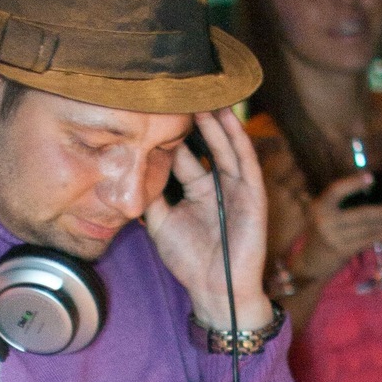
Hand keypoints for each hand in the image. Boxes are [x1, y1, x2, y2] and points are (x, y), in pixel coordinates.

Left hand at [143, 109, 271, 331]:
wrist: (213, 291)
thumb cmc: (189, 261)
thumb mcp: (161, 224)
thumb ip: (150, 196)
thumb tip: (129, 170)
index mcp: (196, 190)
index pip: (184, 154)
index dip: (173, 133)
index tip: (159, 108)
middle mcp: (217, 185)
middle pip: (207, 144)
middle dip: (197, 119)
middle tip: (184, 90)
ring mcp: (236, 189)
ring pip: (227, 148)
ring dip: (219, 123)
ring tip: (207, 96)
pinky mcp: (252, 197)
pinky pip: (246, 164)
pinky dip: (238, 142)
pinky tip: (229, 121)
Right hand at [294, 173, 381, 285]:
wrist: (310, 262)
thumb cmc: (322, 233)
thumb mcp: (324, 214)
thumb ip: (341, 203)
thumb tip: (372, 190)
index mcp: (320, 206)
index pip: (336, 190)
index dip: (353, 183)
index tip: (371, 177)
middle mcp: (325, 221)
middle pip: (361, 213)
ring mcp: (333, 237)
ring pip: (367, 228)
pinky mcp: (342, 251)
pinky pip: (367, 241)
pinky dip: (381, 235)